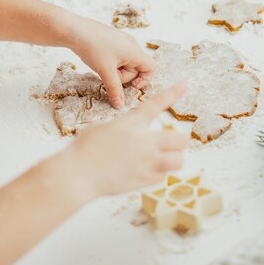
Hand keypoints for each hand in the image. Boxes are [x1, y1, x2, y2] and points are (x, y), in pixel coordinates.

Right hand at [62, 83, 188, 197]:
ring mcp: (147, 162)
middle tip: (171, 143)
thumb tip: (128, 133)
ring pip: (179, 160)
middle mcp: (144, 141)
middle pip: (180, 139)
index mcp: (131, 123)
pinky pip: (163, 176)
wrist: (78, 174)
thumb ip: (121, 128)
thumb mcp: (102, 128)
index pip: (156, 104)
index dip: (172, 93)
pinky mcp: (144, 180)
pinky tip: (147, 171)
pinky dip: (160, 173)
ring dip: (174, 158)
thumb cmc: (84, 149)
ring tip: (164, 159)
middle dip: (179, 140)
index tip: (185, 84)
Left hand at [69, 17, 155, 108]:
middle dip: (124, 76)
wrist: (74, 31)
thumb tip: (120, 105)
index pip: (151, 67)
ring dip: (117, 71)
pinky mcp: (113, 42)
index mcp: (134, 51)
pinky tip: (100, 62)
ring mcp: (122, 42)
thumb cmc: (92, 47)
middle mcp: (132, 45)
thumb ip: (114, 89)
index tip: (131, 85)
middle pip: (136, 68)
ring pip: (126, 64)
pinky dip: (112, 64)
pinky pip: (118, 58)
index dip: (145, 79)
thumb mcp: (105, 71)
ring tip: (103, 67)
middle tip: (109, 74)